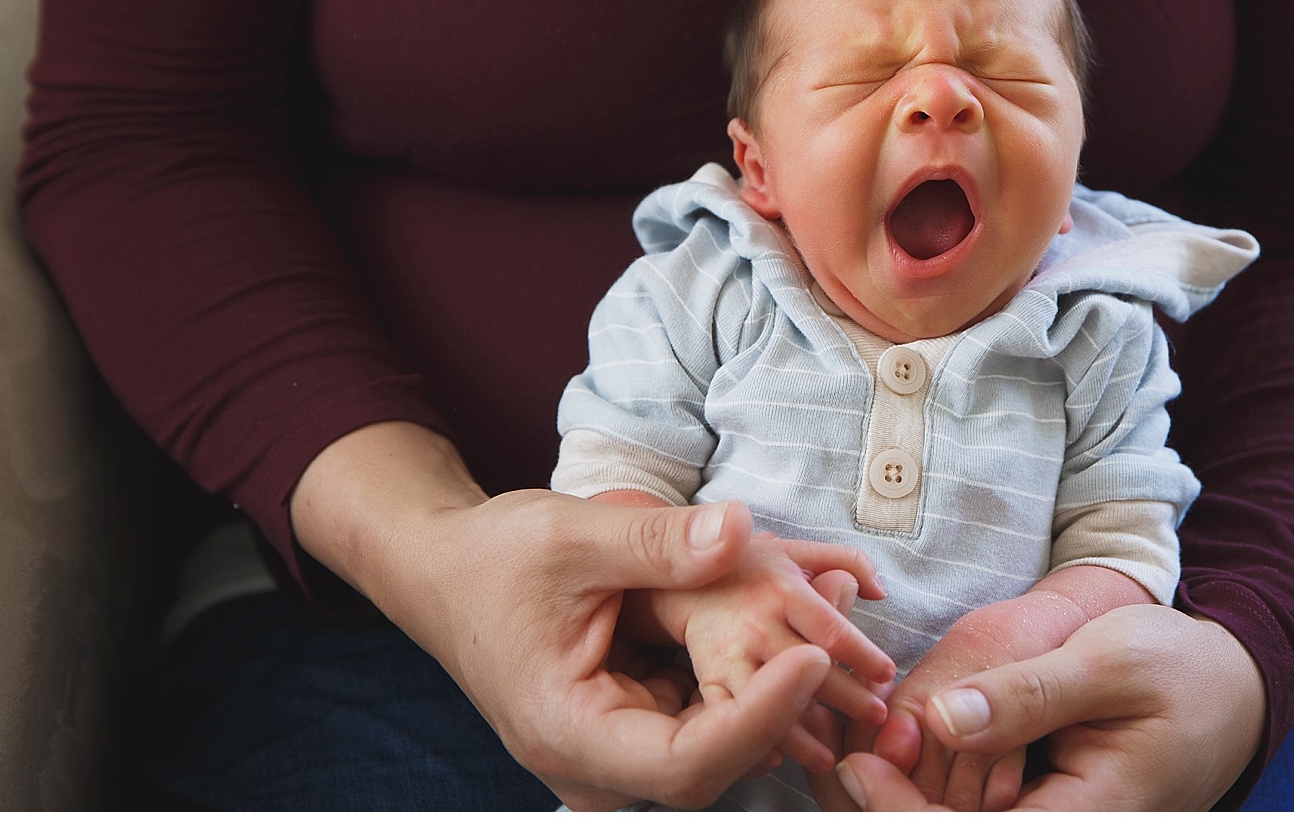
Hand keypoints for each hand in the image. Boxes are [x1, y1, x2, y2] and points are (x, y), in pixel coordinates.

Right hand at [293, 423, 848, 808]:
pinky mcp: (645, 726)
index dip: (759, 719)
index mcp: (570, 736)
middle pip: (720, 760)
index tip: (813, 659)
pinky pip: (718, 712)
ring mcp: (623, 753)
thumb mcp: (572, 535)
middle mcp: (598, 765)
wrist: (446, 572)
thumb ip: (655, 540)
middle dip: (791, 697)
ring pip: (730, 739)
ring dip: (787, 680)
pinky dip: (761, 668)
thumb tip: (738, 529)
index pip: (686, 765)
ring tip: (842, 597)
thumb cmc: (494, 557)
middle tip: (847, 615)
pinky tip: (805, 610)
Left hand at [827, 604, 1264, 809]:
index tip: (854, 760)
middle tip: (828, 755)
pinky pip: (975, 813)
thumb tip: (942, 717)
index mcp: (1086, 816)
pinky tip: (891, 751)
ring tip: (846, 749)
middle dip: (885, 807)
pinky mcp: (1039, 816)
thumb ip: (1030, 691)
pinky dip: (926, 789)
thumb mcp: (1111, 660)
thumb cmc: (1181, 670)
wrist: (1233, 693)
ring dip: (900, 799)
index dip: (900, 812)